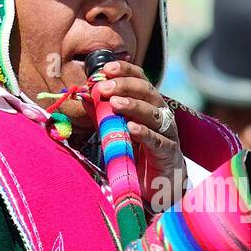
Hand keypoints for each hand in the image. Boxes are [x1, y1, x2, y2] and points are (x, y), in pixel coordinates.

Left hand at [95, 60, 186, 212]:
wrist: (159, 181)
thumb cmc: (138, 150)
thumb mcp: (118, 128)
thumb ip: (103, 112)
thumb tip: (83, 95)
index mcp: (149, 103)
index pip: (140, 79)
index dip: (125, 70)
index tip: (105, 69)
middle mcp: (160, 113)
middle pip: (147, 92)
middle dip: (125, 86)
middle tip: (105, 87)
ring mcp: (166, 131)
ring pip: (153, 113)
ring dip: (133, 106)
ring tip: (115, 102)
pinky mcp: (168, 151)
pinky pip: (156, 140)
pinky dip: (144, 132)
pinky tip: (131, 127)